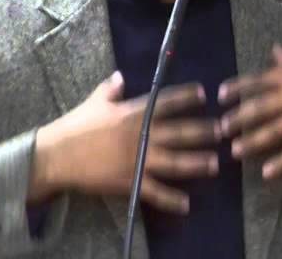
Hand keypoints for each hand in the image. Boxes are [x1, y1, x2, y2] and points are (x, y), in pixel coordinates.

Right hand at [30, 72, 220, 213]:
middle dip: (203, 132)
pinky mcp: (130, 182)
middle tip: (223, 131)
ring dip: (196, 163)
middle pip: (178, 133)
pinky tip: (187, 204)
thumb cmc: (76, 126)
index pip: (165, 102)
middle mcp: (141, 136)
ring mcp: (137, 160)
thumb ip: (110, 89)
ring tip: (215, 164)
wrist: (58, 156)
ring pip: (174, 162)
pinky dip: (171, 199)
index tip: (204, 94)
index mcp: (132, 114)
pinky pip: (155, 192)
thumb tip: (120, 76)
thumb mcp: (94, 101)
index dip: (186, 97)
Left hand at [218, 45, 281, 179]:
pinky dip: (281, 163)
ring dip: (252, 142)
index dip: (237, 87)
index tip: (220, 95)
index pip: (258, 80)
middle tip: (220, 129)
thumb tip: (272, 49)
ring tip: (235, 151)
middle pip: (259, 107)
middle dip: (237, 119)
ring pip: (273, 131)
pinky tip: (267, 172)